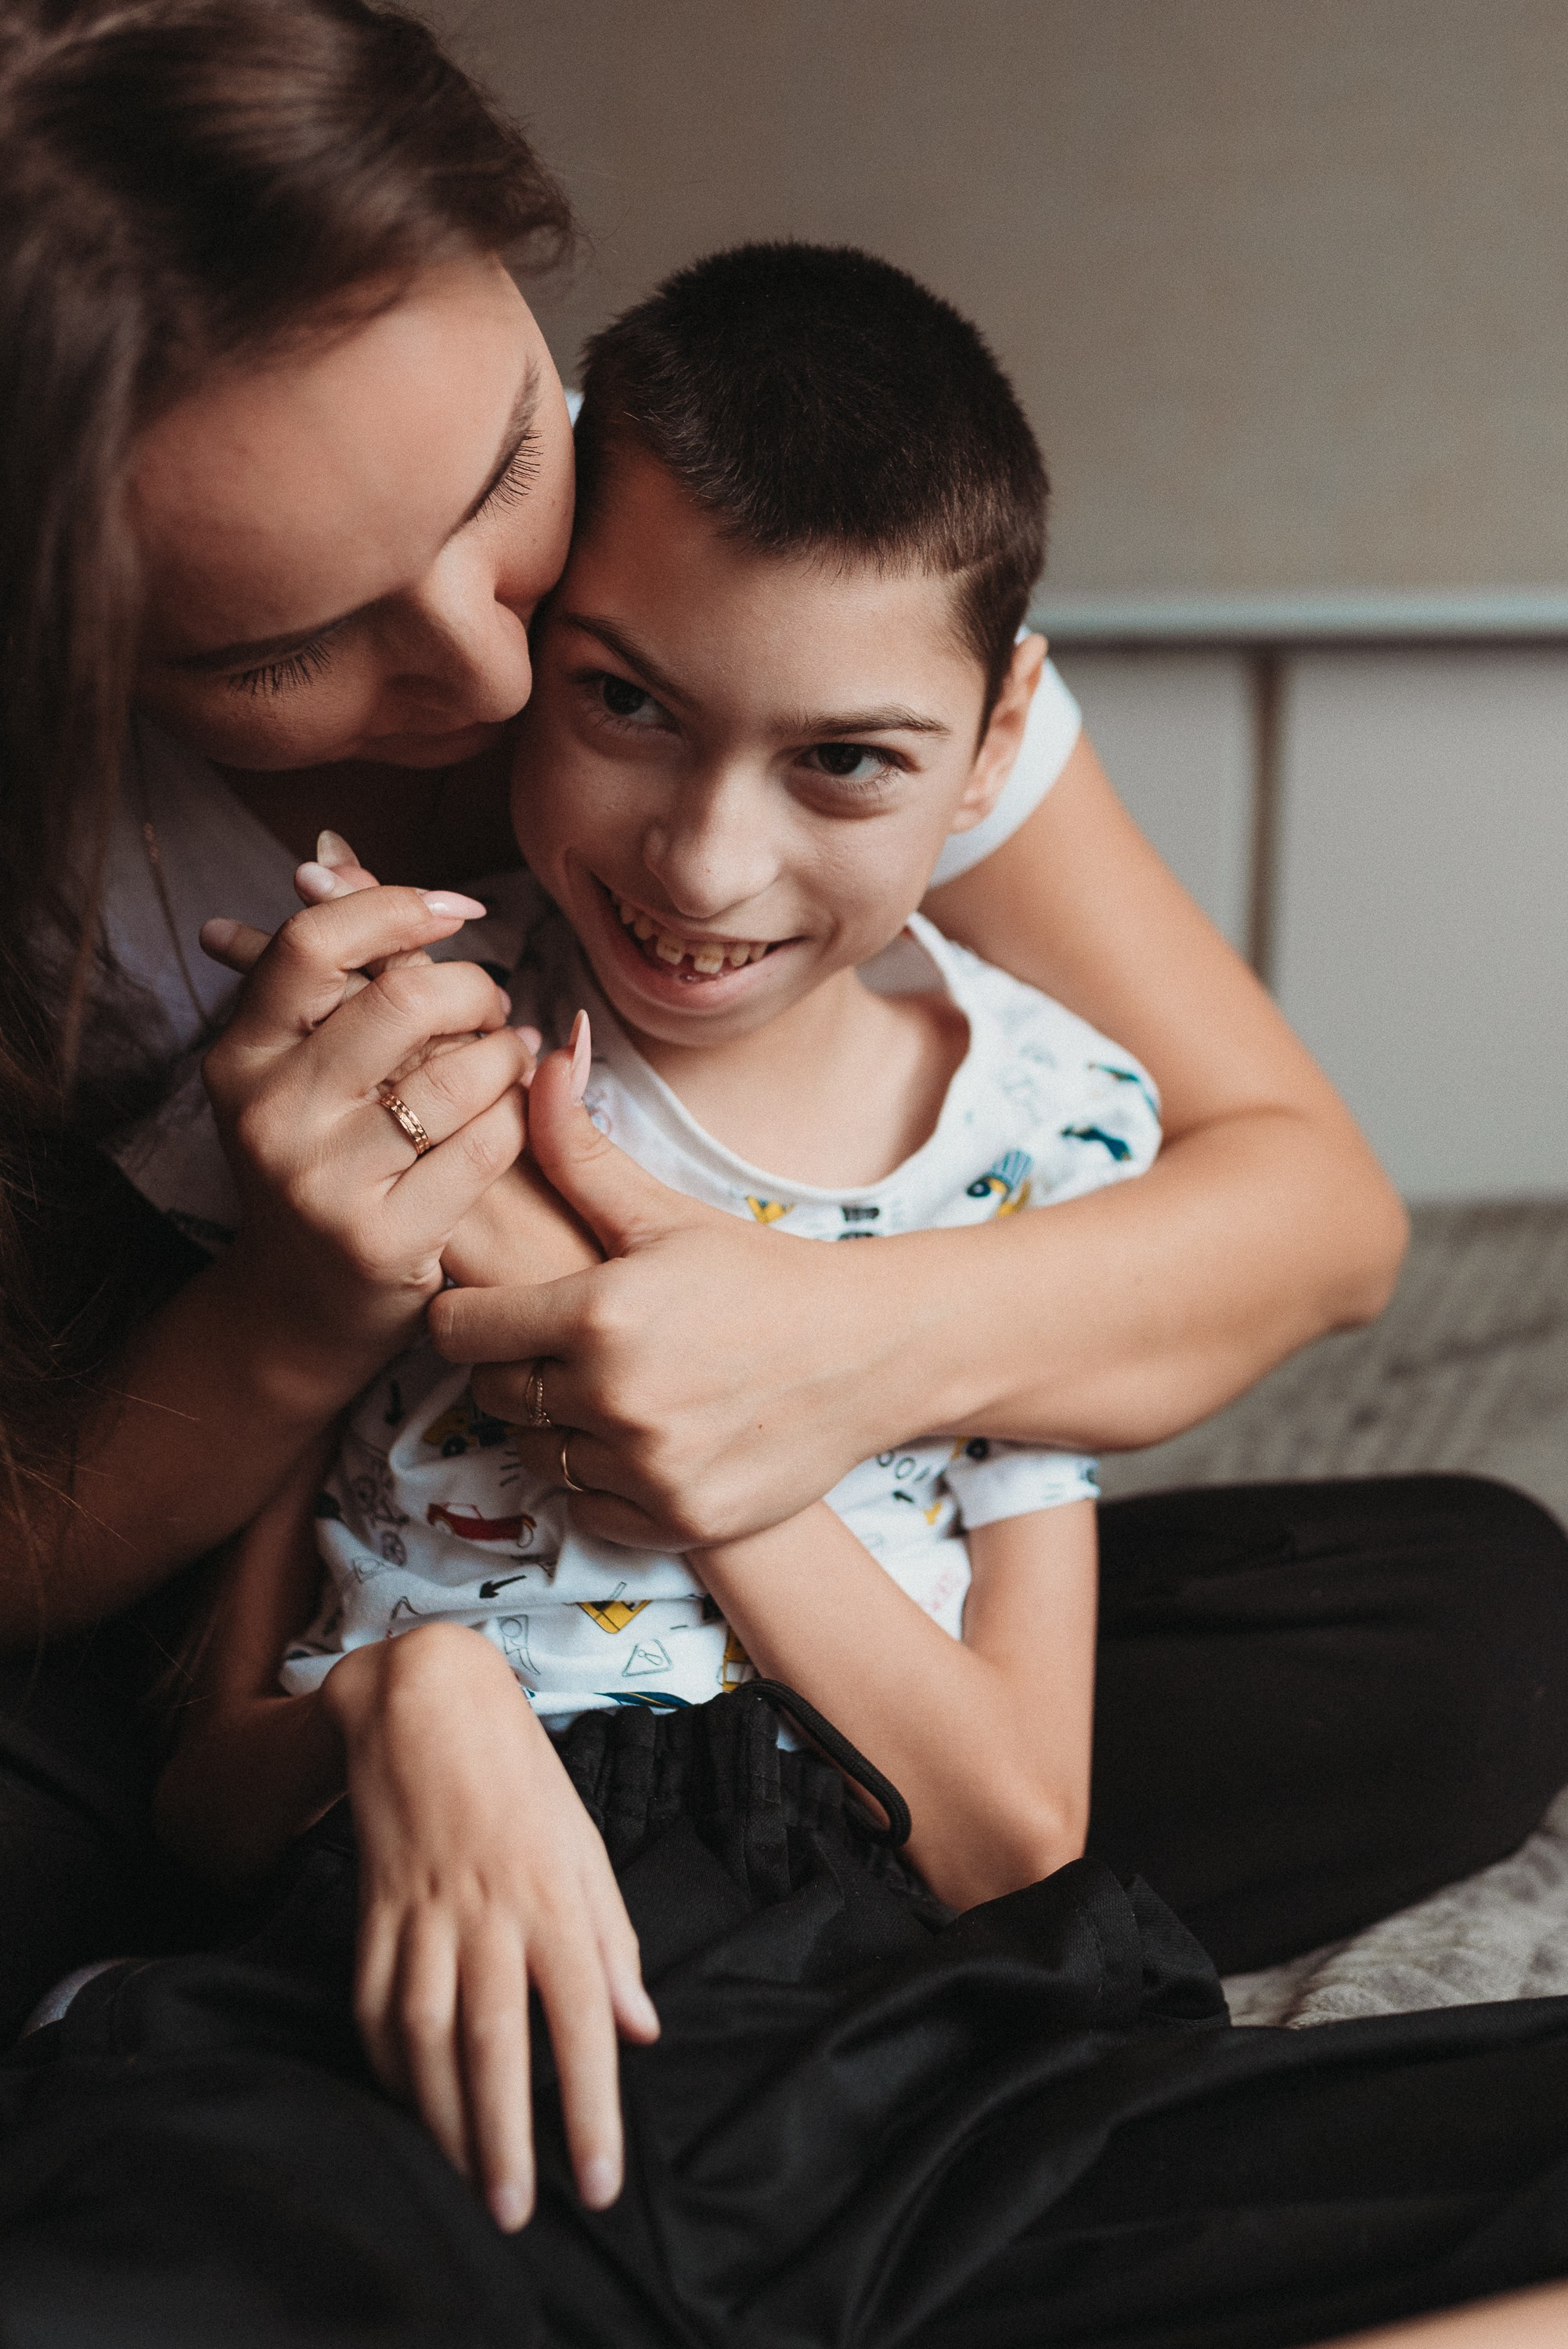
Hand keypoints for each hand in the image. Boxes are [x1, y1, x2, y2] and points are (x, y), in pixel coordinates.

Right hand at [201, 843, 534, 1373]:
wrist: (300, 1310)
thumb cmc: (320, 1162)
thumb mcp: (297, 1067)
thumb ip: (324, 972)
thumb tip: (328, 851)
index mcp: (240, 1057)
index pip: (313, 943)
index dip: (396, 908)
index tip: (457, 913)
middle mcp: (269, 1115)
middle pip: (404, 1000)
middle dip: (475, 991)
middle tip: (497, 1006)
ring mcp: (322, 1181)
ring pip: (459, 1074)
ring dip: (510, 1055)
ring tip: (518, 1055)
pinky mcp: (382, 1238)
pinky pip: (486, 1144)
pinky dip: (518, 1118)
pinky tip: (521, 1111)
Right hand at [324, 1624, 658, 2231]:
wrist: (426, 1705)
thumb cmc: (521, 1778)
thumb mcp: (586, 1846)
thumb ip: (613, 1941)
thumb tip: (641, 2030)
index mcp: (552, 1896)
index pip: (580, 2018)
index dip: (591, 2106)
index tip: (599, 2180)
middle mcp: (487, 1911)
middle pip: (495, 2043)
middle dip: (505, 2138)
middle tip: (516, 2211)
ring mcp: (422, 1912)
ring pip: (427, 2036)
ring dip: (443, 2119)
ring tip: (466, 2178)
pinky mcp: (372, 1912)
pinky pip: (375, 2004)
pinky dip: (390, 2065)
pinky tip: (411, 2102)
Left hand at [429, 1039, 904, 1548]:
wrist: (868, 1354)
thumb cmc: (762, 1274)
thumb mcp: (665, 1212)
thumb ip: (581, 1149)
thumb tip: (541, 1055)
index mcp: (599, 1313)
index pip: (459, 1330)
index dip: (467, 1314)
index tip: (494, 1307)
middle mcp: (614, 1398)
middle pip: (492, 1395)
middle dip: (513, 1368)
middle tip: (564, 1344)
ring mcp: (646, 1468)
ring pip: (537, 1454)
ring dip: (558, 1427)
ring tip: (611, 1386)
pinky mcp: (675, 1521)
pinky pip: (587, 1507)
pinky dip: (604, 1480)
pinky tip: (645, 1436)